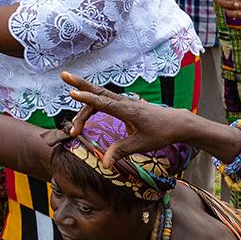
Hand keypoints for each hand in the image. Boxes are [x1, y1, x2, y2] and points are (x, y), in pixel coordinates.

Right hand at [63, 72, 198, 157]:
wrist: (177, 123)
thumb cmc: (161, 133)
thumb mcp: (141, 145)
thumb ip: (121, 151)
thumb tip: (104, 163)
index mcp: (127, 110)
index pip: (103, 103)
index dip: (87, 99)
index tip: (72, 93)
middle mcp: (124, 103)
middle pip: (98, 92)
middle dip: (80, 84)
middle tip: (63, 76)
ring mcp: (124, 102)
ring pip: (100, 98)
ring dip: (84, 102)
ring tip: (73, 120)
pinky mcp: (125, 106)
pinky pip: (105, 102)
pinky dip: (93, 105)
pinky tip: (86, 115)